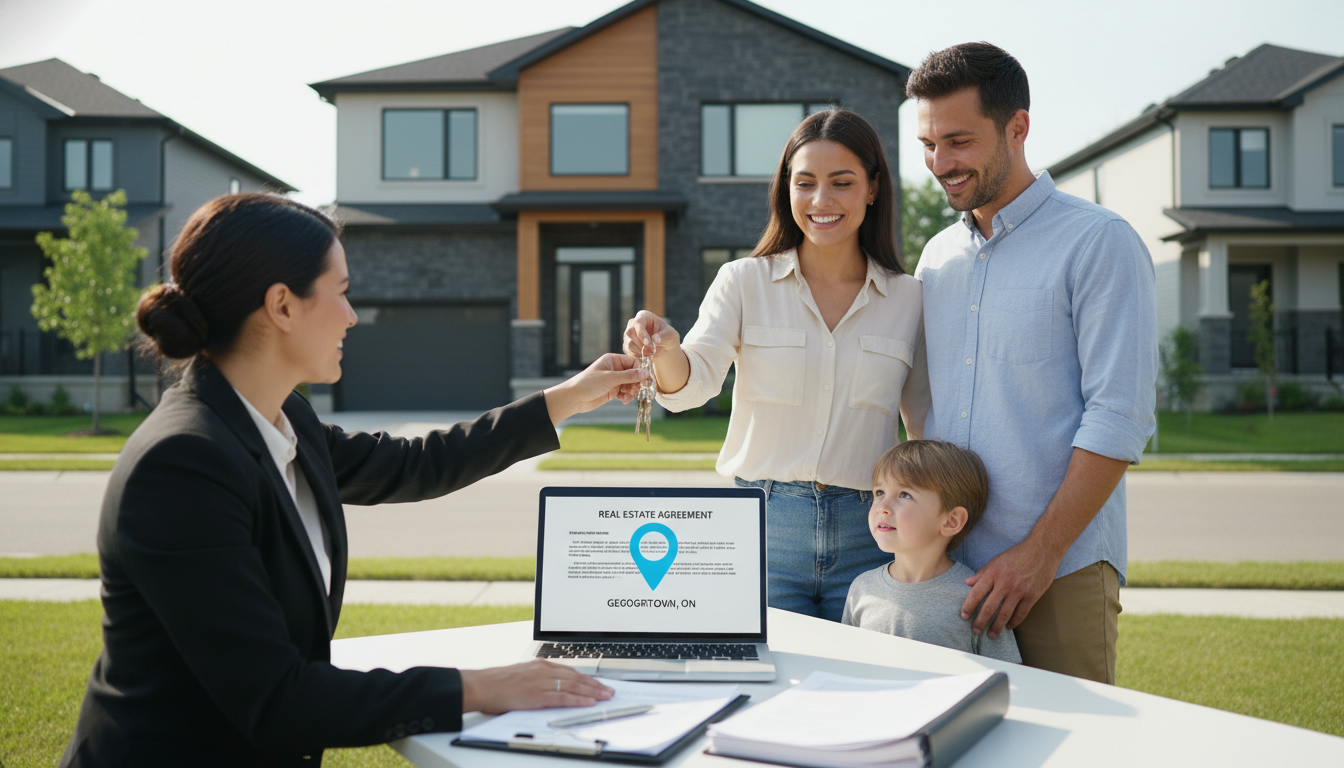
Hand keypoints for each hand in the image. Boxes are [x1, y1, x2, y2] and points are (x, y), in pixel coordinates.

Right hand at [460, 660, 614, 714]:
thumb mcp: (521, 675)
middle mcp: (544, 670)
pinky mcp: (538, 694)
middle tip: (609, 690)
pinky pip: (563, 697)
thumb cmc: (497, 683)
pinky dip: (578, 700)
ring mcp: (542, 682)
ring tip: (605, 696)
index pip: (570, 671)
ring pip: (574, 686)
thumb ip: (536, 679)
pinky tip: (589, 702)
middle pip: (576, 677)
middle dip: (594, 684)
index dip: (586, 678)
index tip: (597, 682)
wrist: (482, 685)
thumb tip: (549, 687)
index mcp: (540, 665)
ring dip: (592, 691)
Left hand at [543, 353, 646, 425]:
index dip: (640, 371)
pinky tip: (623, 401)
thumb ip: (629, 376)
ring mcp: (614, 380)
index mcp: (613, 360)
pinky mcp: (613, 390)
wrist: (574, 398)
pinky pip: (625, 392)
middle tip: (635, 392)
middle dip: (636, 384)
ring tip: (627, 398)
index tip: (645, 381)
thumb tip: (646, 373)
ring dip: (632, 392)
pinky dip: (627, 397)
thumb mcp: (610, 378)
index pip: (633, 362)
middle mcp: (615, 369)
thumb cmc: (588, 383)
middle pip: (634, 374)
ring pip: (631, 385)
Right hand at [622, 310, 680, 359]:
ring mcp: (629, 335)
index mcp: (644, 316)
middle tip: (653, 350)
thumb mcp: (670, 335)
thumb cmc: (667, 336)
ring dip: (642, 351)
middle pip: (630, 333)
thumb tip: (655, 340)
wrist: (664, 345)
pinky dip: (640, 355)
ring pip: (629, 344)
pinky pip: (630, 352)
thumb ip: (663, 336)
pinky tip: (650, 355)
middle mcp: (633, 324)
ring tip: (655, 353)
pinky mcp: (627, 345)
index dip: (642, 333)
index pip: (638, 323)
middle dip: (641, 344)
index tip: (648, 343)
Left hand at [960, 539, 1059, 639]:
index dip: (969, 607)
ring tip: (991, 635)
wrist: (1042, 549)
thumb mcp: (996, 560)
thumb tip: (968, 582)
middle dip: (980, 622)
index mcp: (993, 573)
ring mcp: (1019, 591)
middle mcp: (1005, 583)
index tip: (964, 616)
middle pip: (989, 608)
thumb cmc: (1018, 554)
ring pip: (1004, 614)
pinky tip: (1009, 626)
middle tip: (975, 631)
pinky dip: (1014, 622)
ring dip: (996, 627)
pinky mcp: (1032, 595)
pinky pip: (1021, 613)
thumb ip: (982, 572)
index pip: (976, 593)